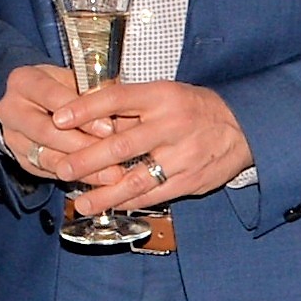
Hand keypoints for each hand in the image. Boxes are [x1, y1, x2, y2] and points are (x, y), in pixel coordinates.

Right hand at [0, 64, 114, 178]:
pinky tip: (99, 178)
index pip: (52, 96)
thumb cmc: (66, 89)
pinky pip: (48, 171)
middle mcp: (10, 108)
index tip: (108, 127)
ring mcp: (12, 136)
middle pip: (45, 130)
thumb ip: (93, 94)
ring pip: (46, 156)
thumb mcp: (78, 80)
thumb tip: (113, 117)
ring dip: (80, 165)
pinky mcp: (20, 159)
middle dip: (80, 143)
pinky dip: (76, 176)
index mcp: (23, 80)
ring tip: (110, 172)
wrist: (44, 105)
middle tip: (109, 152)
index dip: (81, 113)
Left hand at [49, 81, 252, 214]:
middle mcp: (171, 124)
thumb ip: (129, 105)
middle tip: (62, 169)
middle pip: (121, 144)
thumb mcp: (164, 94)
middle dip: (87, 160)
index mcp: (161, 96)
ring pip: (136, 178)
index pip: (116, 98)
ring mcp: (182, 155)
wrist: (243, 128)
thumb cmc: (192, 109)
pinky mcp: (190, 180)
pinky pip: (154, 195)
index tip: (57, 118)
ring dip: (105, 193)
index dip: (84, 108)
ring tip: (81, 203)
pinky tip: (110, 206)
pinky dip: (130, 202)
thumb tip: (84, 112)